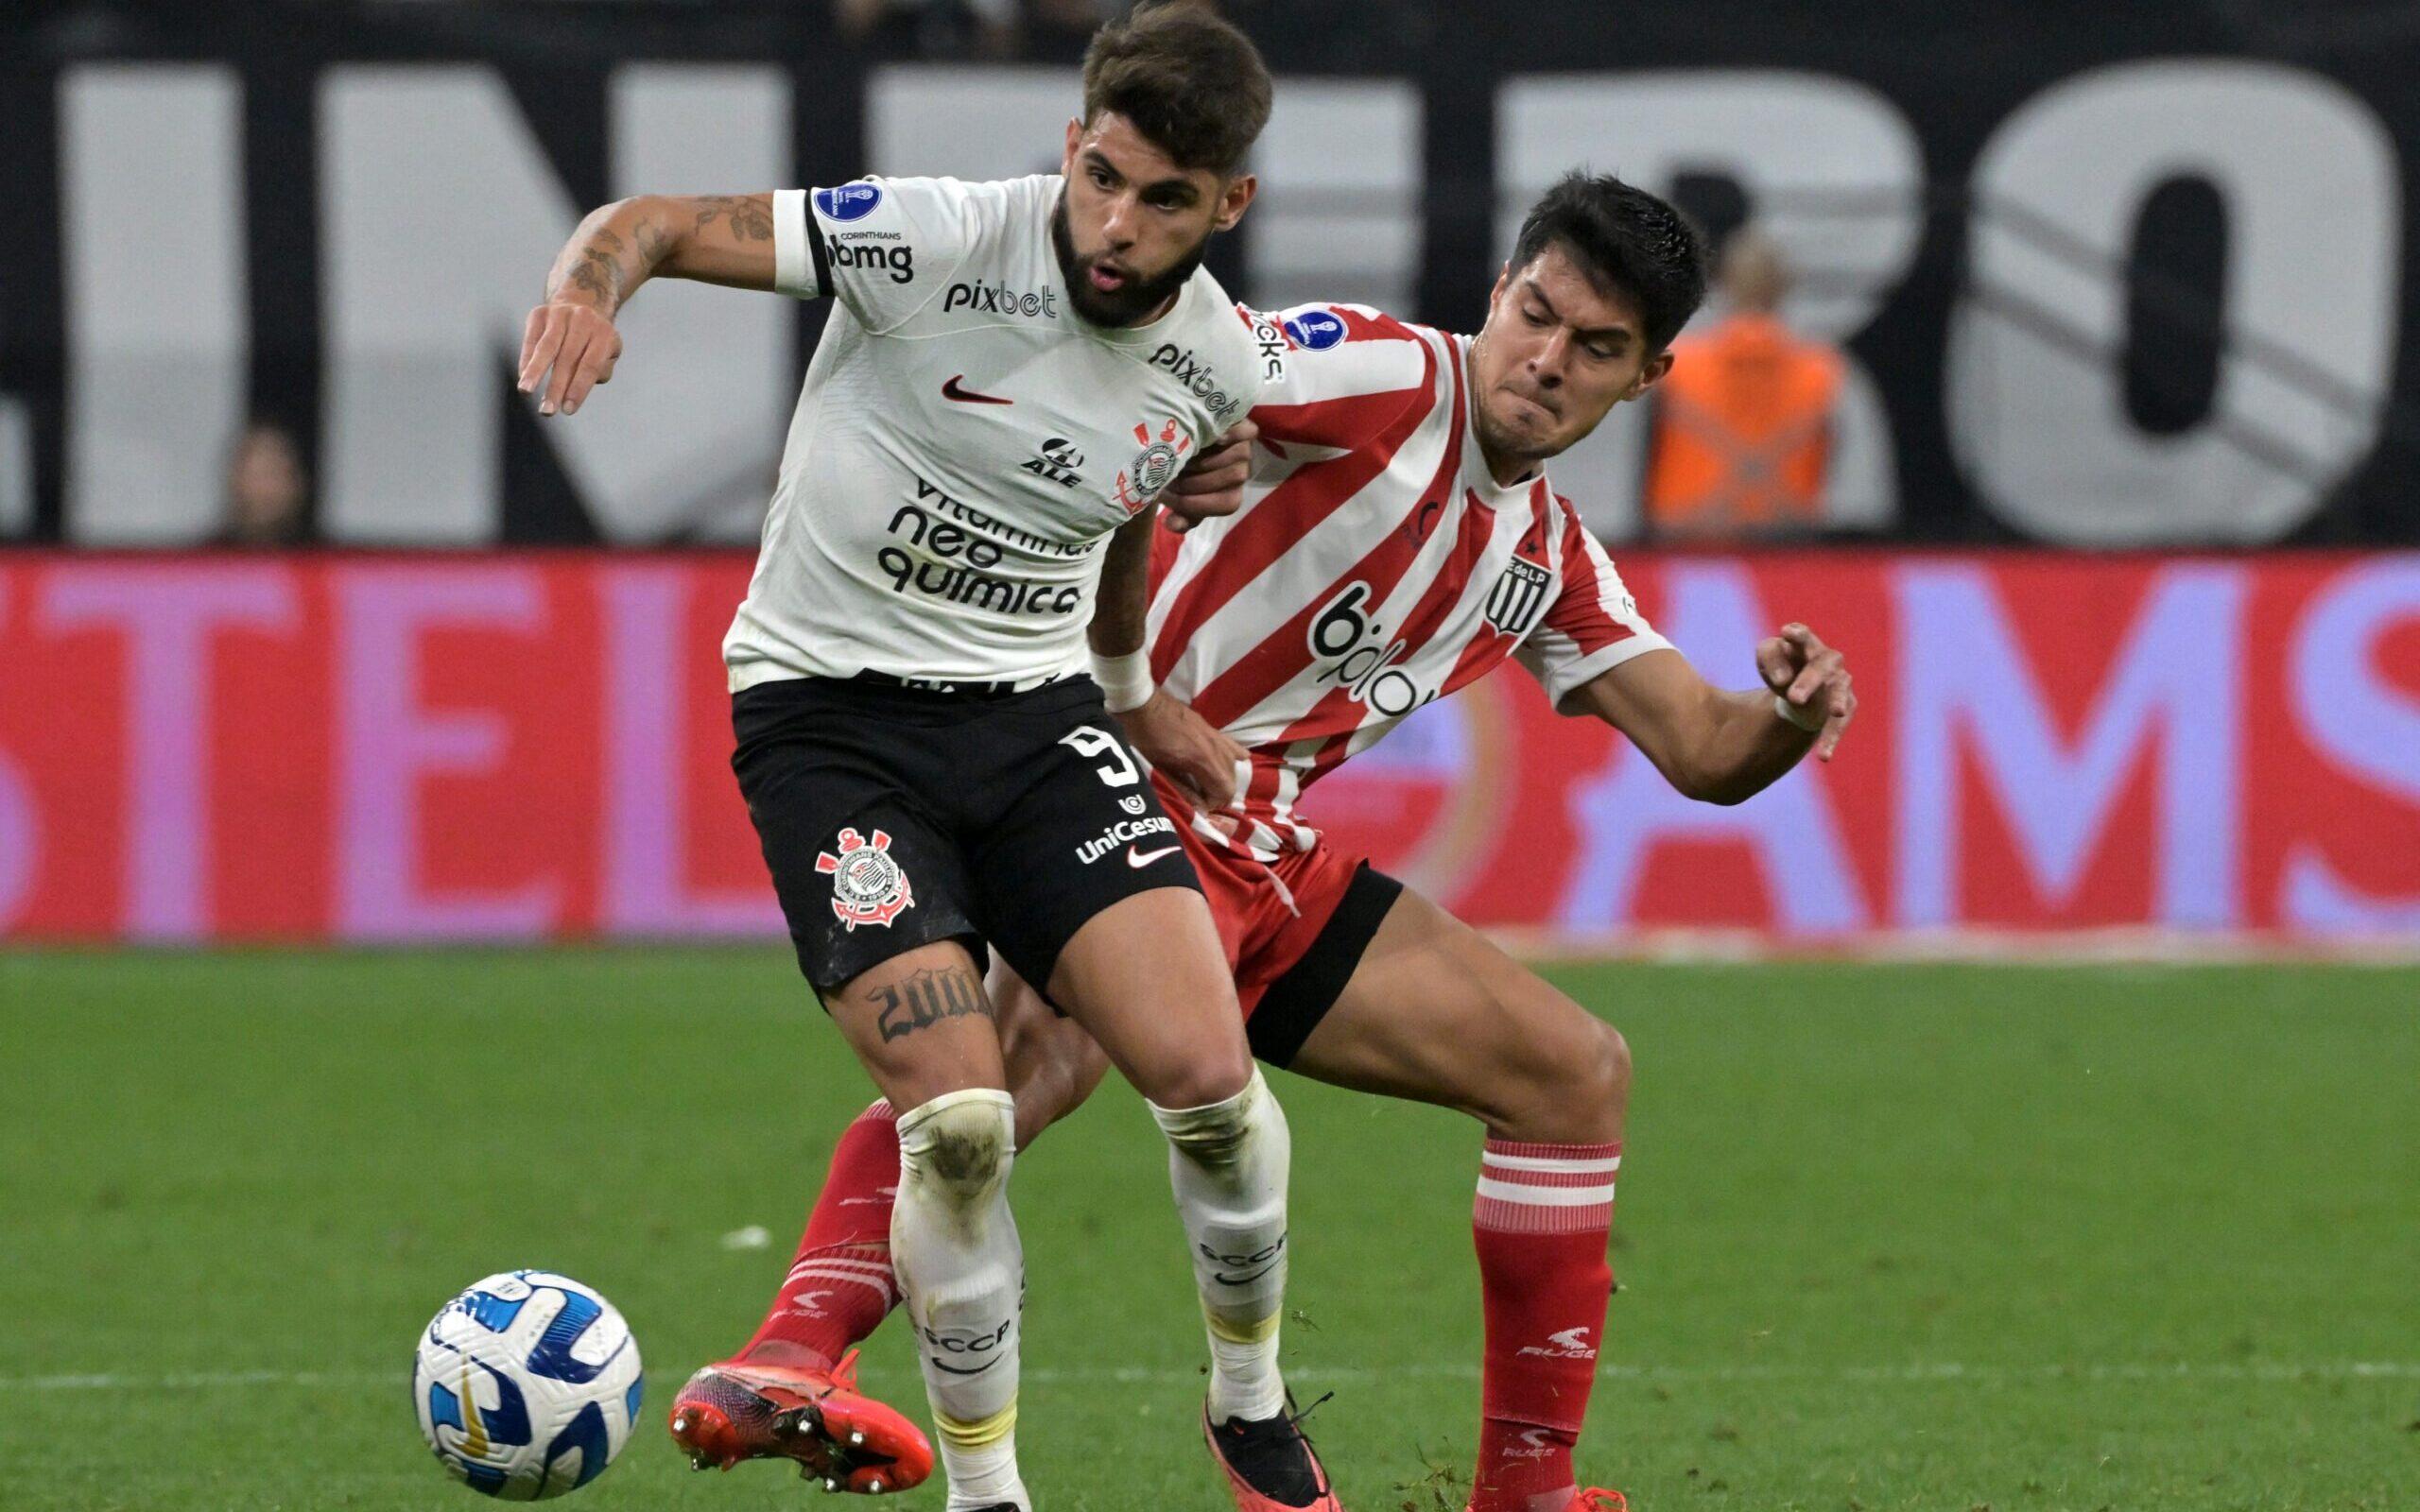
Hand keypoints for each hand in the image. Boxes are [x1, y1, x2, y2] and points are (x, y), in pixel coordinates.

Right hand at [517, 301, 623, 415]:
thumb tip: (577, 388)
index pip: (590, 365)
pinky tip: (523, 378)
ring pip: (546, 347)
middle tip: (547, 411)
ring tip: (525, 391)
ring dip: (535, 371)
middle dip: (556, 387)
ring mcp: (560, 313)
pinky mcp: (540, 313)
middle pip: (567, 358)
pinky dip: (526, 360)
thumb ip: (599, 371)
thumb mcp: (607, 354)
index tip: (568, 410)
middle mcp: (583, 319)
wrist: (581, 303)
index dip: (578, 389)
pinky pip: (531, 339)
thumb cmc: (595, 341)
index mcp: (605, 333)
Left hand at [1113, 689, 1248, 810]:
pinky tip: (1221, 762)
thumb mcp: (1158, 769)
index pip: (1225, 790)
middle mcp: (1215, 747)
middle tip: (1201, 797)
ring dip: (1224, 777)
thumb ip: (1182, 790)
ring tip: (1207, 782)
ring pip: (1233, 763)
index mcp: (1202, 760)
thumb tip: (1201, 809)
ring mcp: (1216, 735)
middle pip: (1232, 778)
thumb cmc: (1142, 738)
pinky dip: (1230, 758)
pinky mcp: (1211, 727)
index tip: (1198, 805)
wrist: (1139, 703)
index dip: (1213, 804)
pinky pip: (1231, 746)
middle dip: (1219, 793)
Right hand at [1158, 419, 1256, 534]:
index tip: (1168, 498)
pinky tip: (1211, 437)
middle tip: (1171, 476)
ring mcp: (1245, 449)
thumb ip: (1180, 513)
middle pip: (1233, 478)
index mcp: (1231, 494)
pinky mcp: (1245, 426)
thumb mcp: (1180, 496)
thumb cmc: (1183, 474)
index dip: (1198, 505)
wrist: (1185, 441)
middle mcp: (1241, 472)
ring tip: (1182, 456)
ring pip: (1239, 456)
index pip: (1227, 504)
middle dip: (1197, 481)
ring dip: (1209, 458)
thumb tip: (1172, 524)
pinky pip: (1248, 432)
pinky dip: (1233, 434)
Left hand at [1755, 622, 1855, 760]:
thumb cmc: (1782, 667)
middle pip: (1821, 666)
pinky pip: (1840, 722)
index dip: (1797, 635)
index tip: (1787, 633)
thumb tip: (1784, 679)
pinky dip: (1831, 738)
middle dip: (1809, 681)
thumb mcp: (1767, 660)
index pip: (1802, 636)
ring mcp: (1840, 682)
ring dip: (1836, 702)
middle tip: (1794, 697)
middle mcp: (1827, 660)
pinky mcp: (1847, 705)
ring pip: (1840, 691)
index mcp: (1805, 644)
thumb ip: (1770, 659)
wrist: (1798, 690)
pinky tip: (1823, 756)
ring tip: (1835, 712)